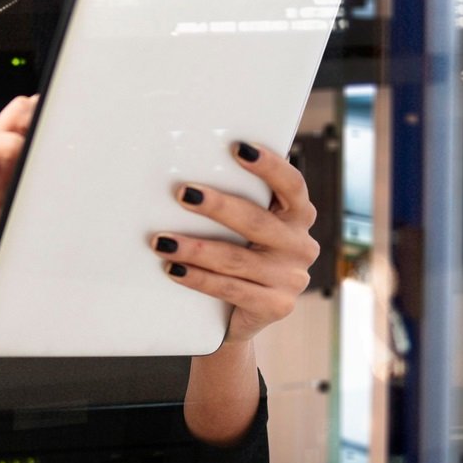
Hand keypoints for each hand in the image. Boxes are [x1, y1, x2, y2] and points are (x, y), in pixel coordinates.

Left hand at [152, 142, 318, 345]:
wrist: (246, 314)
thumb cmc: (242, 254)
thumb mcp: (249, 228)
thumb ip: (238, 202)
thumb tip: (190, 174)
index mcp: (298, 215)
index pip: (291, 185)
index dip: (269, 166)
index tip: (239, 148)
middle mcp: (301, 245)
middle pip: (256, 221)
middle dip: (217, 206)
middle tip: (183, 194)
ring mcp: (292, 278)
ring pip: (236, 259)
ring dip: (194, 248)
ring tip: (162, 241)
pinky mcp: (277, 306)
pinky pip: (230, 289)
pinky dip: (198, 278)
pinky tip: (174, 268)